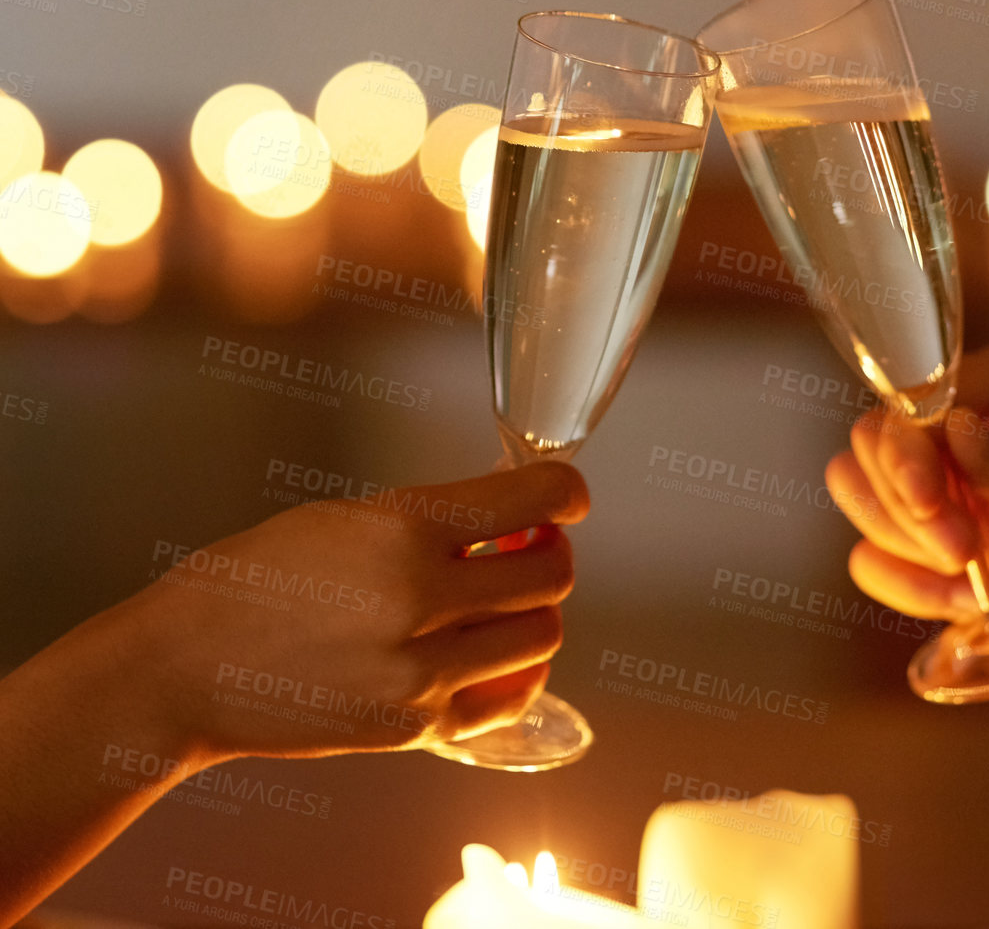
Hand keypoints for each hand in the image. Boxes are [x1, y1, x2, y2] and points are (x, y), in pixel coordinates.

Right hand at [91, 462, 588, 763]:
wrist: (188, 665)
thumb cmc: (262, 577)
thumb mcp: (354, 516)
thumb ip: (439, 518)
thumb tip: (518, 518)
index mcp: (405, 526)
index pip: (532, 498)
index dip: (566, 492)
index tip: (569, 496)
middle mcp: (420, 598)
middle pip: (551, 575)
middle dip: (551, 554)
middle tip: (530, 549)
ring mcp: (421, 671)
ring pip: (542, 637)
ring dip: (536, 612)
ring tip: (501, 600)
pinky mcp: (414, 727)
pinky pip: (510, 698)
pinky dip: (518, 671)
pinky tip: (493, 650)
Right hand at [825, 344, 988, 670]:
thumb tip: (956, 429)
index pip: (913, 398)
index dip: (906, 448)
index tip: (929, 499)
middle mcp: (956, 430)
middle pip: (870, 443)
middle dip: (904, 504)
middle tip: (963, 548)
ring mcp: (939, 489)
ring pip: (856, 494)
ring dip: (898, 540)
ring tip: (967, 572)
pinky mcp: (929, 548)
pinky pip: (869, 559)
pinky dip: (901, 584)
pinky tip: (958, 599)